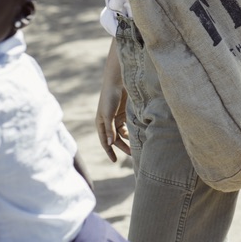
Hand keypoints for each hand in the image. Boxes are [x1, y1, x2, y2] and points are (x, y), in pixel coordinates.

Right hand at [96, 42, 130, 161]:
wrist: (118, 80)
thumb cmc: (110, 96)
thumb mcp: (108, 114)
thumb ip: (109, 129)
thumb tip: (109, 143)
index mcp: (101, 123)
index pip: (105, 140)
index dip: (109, 151)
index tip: (114, 161)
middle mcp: (109, 122)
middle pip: (116, 139)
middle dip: (123, 147)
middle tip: (132, 155)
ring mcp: (118, 117)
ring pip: (123, 133)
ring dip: (129, 139)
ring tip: (137, 146)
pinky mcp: (126, 112)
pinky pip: (129, 125)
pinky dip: (133, 130)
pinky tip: (139, 134)